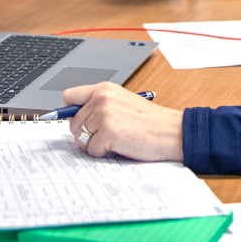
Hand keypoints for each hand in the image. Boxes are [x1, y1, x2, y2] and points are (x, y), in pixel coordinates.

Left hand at [62, 82, 183, 161]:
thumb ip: (99, 105)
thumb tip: (71, 118)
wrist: (171, 131)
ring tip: (115, 139)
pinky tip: (119, 146)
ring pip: (80, 138)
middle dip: (86, 133)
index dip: (70, 111)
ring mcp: (104, 115)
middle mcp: (101, 99)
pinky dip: (103, 153)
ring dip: (94, 144)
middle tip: (108, 133)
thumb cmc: (149, 121)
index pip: (69, 96)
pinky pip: (91, 150)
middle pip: (73, 122)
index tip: (78, 120)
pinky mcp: (107, 133)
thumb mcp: (122, 103)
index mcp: (104, 88)